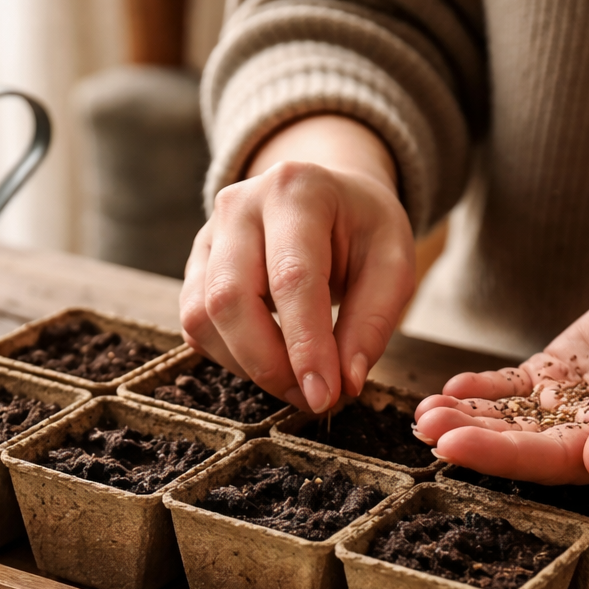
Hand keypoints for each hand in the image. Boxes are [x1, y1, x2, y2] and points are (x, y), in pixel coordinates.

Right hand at [180, 115, 415, 412]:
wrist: (328, 198)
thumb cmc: (362, 230)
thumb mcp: (393, 264)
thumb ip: (372, 323)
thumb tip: (345, 383)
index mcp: (297, 190)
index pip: (292, 278)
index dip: (305, 346)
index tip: (324, 396)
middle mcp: (240, 205)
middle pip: (231, 298)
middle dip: (269, 364)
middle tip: (311, 398)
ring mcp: (208, 235)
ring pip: (203, 317)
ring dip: (249, 366)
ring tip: (296, 380)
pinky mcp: (194, 267)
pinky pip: (196, 325)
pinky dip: (231, 357)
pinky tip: (270, 359)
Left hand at [413, 243, 588, 483]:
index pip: (554, 462)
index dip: (503, 457)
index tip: (455, 446)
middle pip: (522, 445)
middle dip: (472, 439)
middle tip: (425, 427)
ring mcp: (574, 404)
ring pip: (511, 420)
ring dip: (468, 418)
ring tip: (424, 412)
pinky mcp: (563, 373)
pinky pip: (515, 388)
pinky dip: (483, 389)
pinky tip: (451, 387)